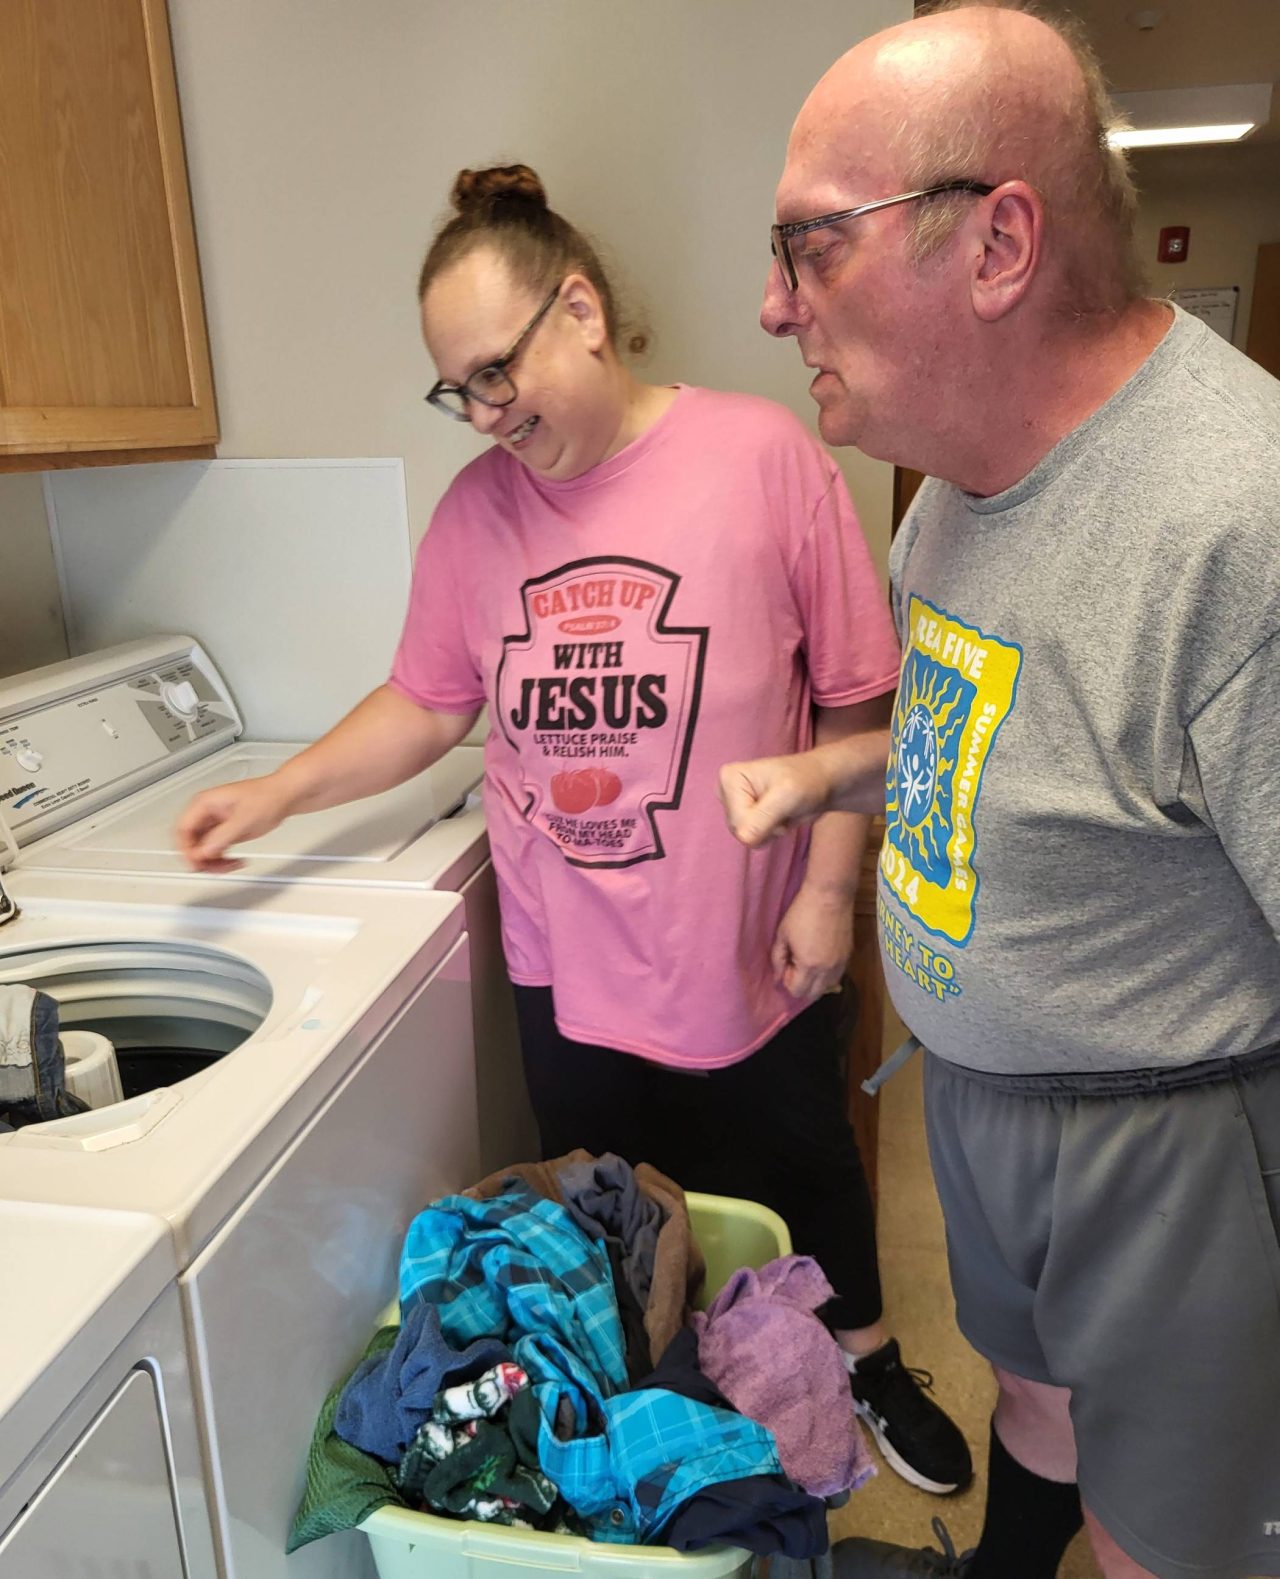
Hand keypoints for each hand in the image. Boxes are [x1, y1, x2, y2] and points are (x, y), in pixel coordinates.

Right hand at [174, 776, 292, 872]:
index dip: (187, 849)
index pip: (183, 829)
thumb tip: (204, 851)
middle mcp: (207, 813)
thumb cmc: (268, 797)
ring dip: (212, 861)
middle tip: (215, 868)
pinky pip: (214, 850)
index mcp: (205, 803)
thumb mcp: (244, 819)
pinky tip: (233, 862)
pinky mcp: (225, 832)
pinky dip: (221, 859)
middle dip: (201, 858)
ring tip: (229, 865)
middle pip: (190, 842)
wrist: (285, 796)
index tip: (198, 863)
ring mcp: (215, 823)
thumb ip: (222, 837)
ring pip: (202, 849)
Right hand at [717, 751, 834, 846]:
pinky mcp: (745, 815)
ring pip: (745, 837)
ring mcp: (735, 804)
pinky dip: (770, 833)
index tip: (781, 803)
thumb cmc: (806, 781)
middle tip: (783, 809)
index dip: (762, 821)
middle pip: (737, 830)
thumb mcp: (787, 796)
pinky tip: (779, 817)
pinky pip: (752, 839)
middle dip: (765, 827)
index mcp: (729, 777)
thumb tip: (744, 839)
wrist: (821, 783)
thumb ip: (763, 817)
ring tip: (782, 811)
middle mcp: (727, 791)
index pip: (737, 820)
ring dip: (769, 831)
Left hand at [772, 887, 852, 1002]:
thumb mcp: (783, 935)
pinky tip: (820, 957)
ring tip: (808, 961)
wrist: (830, 896)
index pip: (797, 992)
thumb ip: (777, 959)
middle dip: (801, 985)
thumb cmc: (802, 913)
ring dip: (815, 981)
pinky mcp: (849, 956)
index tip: (786, 964)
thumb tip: (776, 978)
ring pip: (827, 987)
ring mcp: (841, 964)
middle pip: (813, 994)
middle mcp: (827, 970)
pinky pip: (837, 976)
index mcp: (809, 966)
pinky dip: (827, 974)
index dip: (788, 981)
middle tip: (795, 964)